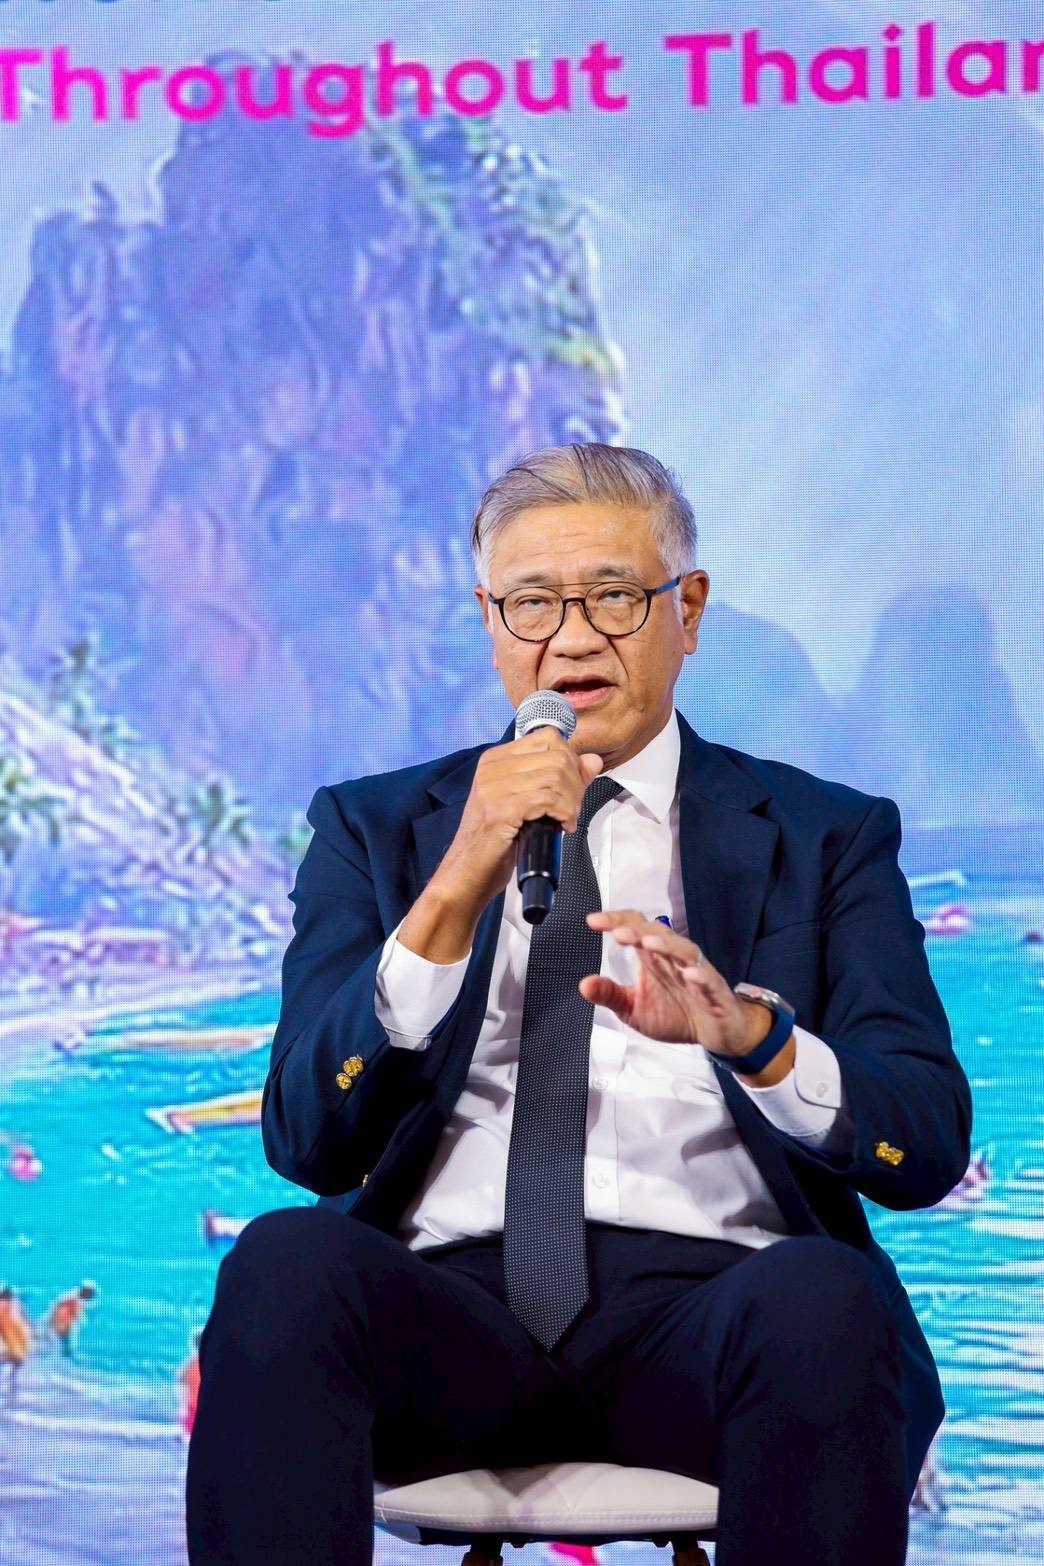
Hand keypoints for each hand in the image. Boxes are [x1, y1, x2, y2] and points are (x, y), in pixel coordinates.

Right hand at [432, 729, 603, 914]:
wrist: (467, 873)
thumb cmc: (496, 841)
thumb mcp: (530, 803)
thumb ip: (562, 779)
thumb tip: (593, 761)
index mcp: (495, 759)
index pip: (548, 738)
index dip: (570, 761)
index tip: (571, 787)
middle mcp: (491, 768)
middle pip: (557, 756)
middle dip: (575, 784)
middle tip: (571, 809)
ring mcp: (493, 787)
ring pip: (556, 776)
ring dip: (571, 802)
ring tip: (566, 819)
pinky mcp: (500, 810)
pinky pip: (548, 799)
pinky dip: (564, 813)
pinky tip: (561, 827)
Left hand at [578, 910, 771, 1057]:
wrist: (716, 1034)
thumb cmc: (676, 1014)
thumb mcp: (634, 1008)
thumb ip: (610, 995)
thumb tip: (584, 984)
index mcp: (653, 958)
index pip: (635, 928)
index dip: (616, 921)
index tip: (593, 921)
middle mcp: (674, 959)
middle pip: (658, 933)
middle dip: (638, 930)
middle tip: (618, 933)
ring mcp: (697, 973)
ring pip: (684, 950)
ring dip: (667, 945)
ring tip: (648, 943)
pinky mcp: (715, 992)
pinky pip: (709, 980)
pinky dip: (700, 976)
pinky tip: (689, 975)